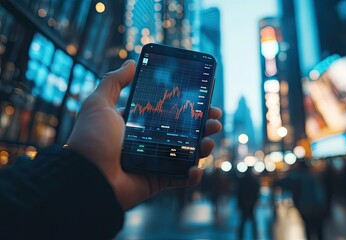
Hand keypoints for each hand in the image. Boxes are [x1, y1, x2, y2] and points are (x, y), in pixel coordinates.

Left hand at [66, 60, 221, 209]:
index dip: (185, 107)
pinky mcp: (156, 181)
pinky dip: (192, 176)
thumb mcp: (99, 104)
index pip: (167, 113)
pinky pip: (180, 179)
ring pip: (185, 154)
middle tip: (215, 119)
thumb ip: (113, 82)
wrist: (86, 177)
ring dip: (202, 147)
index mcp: (136, 125)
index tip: (202, 100)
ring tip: (210, 140)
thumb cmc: (91, 139)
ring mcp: (154, 163)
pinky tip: (195, 168)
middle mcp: (147, 143)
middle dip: (201, 125)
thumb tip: (131, 62)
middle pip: (181, 132)